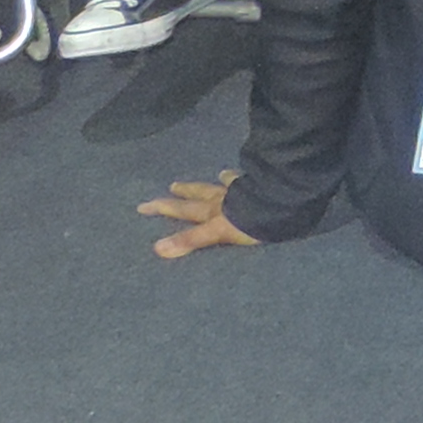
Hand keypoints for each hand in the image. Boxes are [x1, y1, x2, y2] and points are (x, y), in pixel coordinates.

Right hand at [141, 171, 260, 259]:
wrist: (278, 204)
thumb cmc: (247, 223)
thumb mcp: (215, 233)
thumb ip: (190, 240)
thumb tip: (157, 248)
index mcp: (211, 211)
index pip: (183, 210)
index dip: (163, 208)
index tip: (143, 206)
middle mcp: (223, 198)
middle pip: (199, 194)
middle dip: (184, 193)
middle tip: (172, 185)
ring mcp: (242, 191)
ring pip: (225, 185)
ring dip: (218, 182)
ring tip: (218, 174)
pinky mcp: (260, 189)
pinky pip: (251, 183)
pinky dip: (250, 179)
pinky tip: (253, 176)